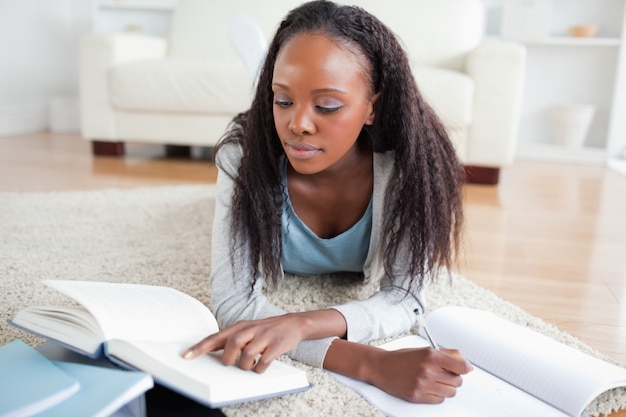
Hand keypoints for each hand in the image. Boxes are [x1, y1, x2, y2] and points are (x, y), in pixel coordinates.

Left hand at [182, 314, 306, 372]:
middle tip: (233, 363)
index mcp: (239, 327)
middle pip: (231, 345)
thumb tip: (211, 351)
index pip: (215, 337)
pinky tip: (261, 366)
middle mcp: (250, 329)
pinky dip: (260, 368)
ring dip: (246, 365)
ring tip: (250, 364)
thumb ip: (230, 339)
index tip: (186, 356)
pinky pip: (263, 362)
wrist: (293, 323)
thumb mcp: (247, 330)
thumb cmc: (265, 330)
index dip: (200, 347)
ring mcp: (264, 336)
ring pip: (247, 354)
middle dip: (230, 359)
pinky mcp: (276, 345)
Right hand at [368, 347, 472, 403]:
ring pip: (450, 392)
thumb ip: (446, 354)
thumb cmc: (402, 358)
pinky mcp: (418, 396)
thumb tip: (465, 363)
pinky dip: (438, 395)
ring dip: (447, 387)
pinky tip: (429, 387)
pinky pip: (439, 400)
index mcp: (431, 356)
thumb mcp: (424, 350)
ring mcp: (423, 385)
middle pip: (457, 380)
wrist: (381, 367)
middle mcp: (428, 370)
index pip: (460, 365)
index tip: (466, 368)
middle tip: (445, 373)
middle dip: (454, 377)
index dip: (466, 367)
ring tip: (437, 381)